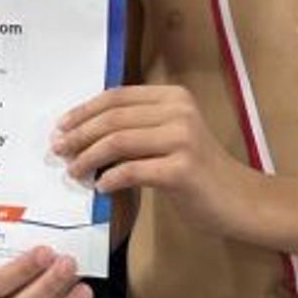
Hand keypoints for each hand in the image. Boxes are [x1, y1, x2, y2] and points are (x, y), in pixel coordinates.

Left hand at [53, 84, 255, 235]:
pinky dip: (109, 179)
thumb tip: (81, 133)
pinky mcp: (182, 169)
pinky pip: (131, 170)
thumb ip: (135, 128)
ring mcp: (183, 139)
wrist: (238, 200)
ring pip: (117, 141)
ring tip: (74, 172)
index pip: (116, 97)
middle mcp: (178, 111)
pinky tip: (101, 188)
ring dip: (88, 158)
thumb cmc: (198, 171)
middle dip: (79, 135)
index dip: (83, 111)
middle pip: (112, 118)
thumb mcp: (168, 137)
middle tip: (59, 152)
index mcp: (173, 97)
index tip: (61, 127)